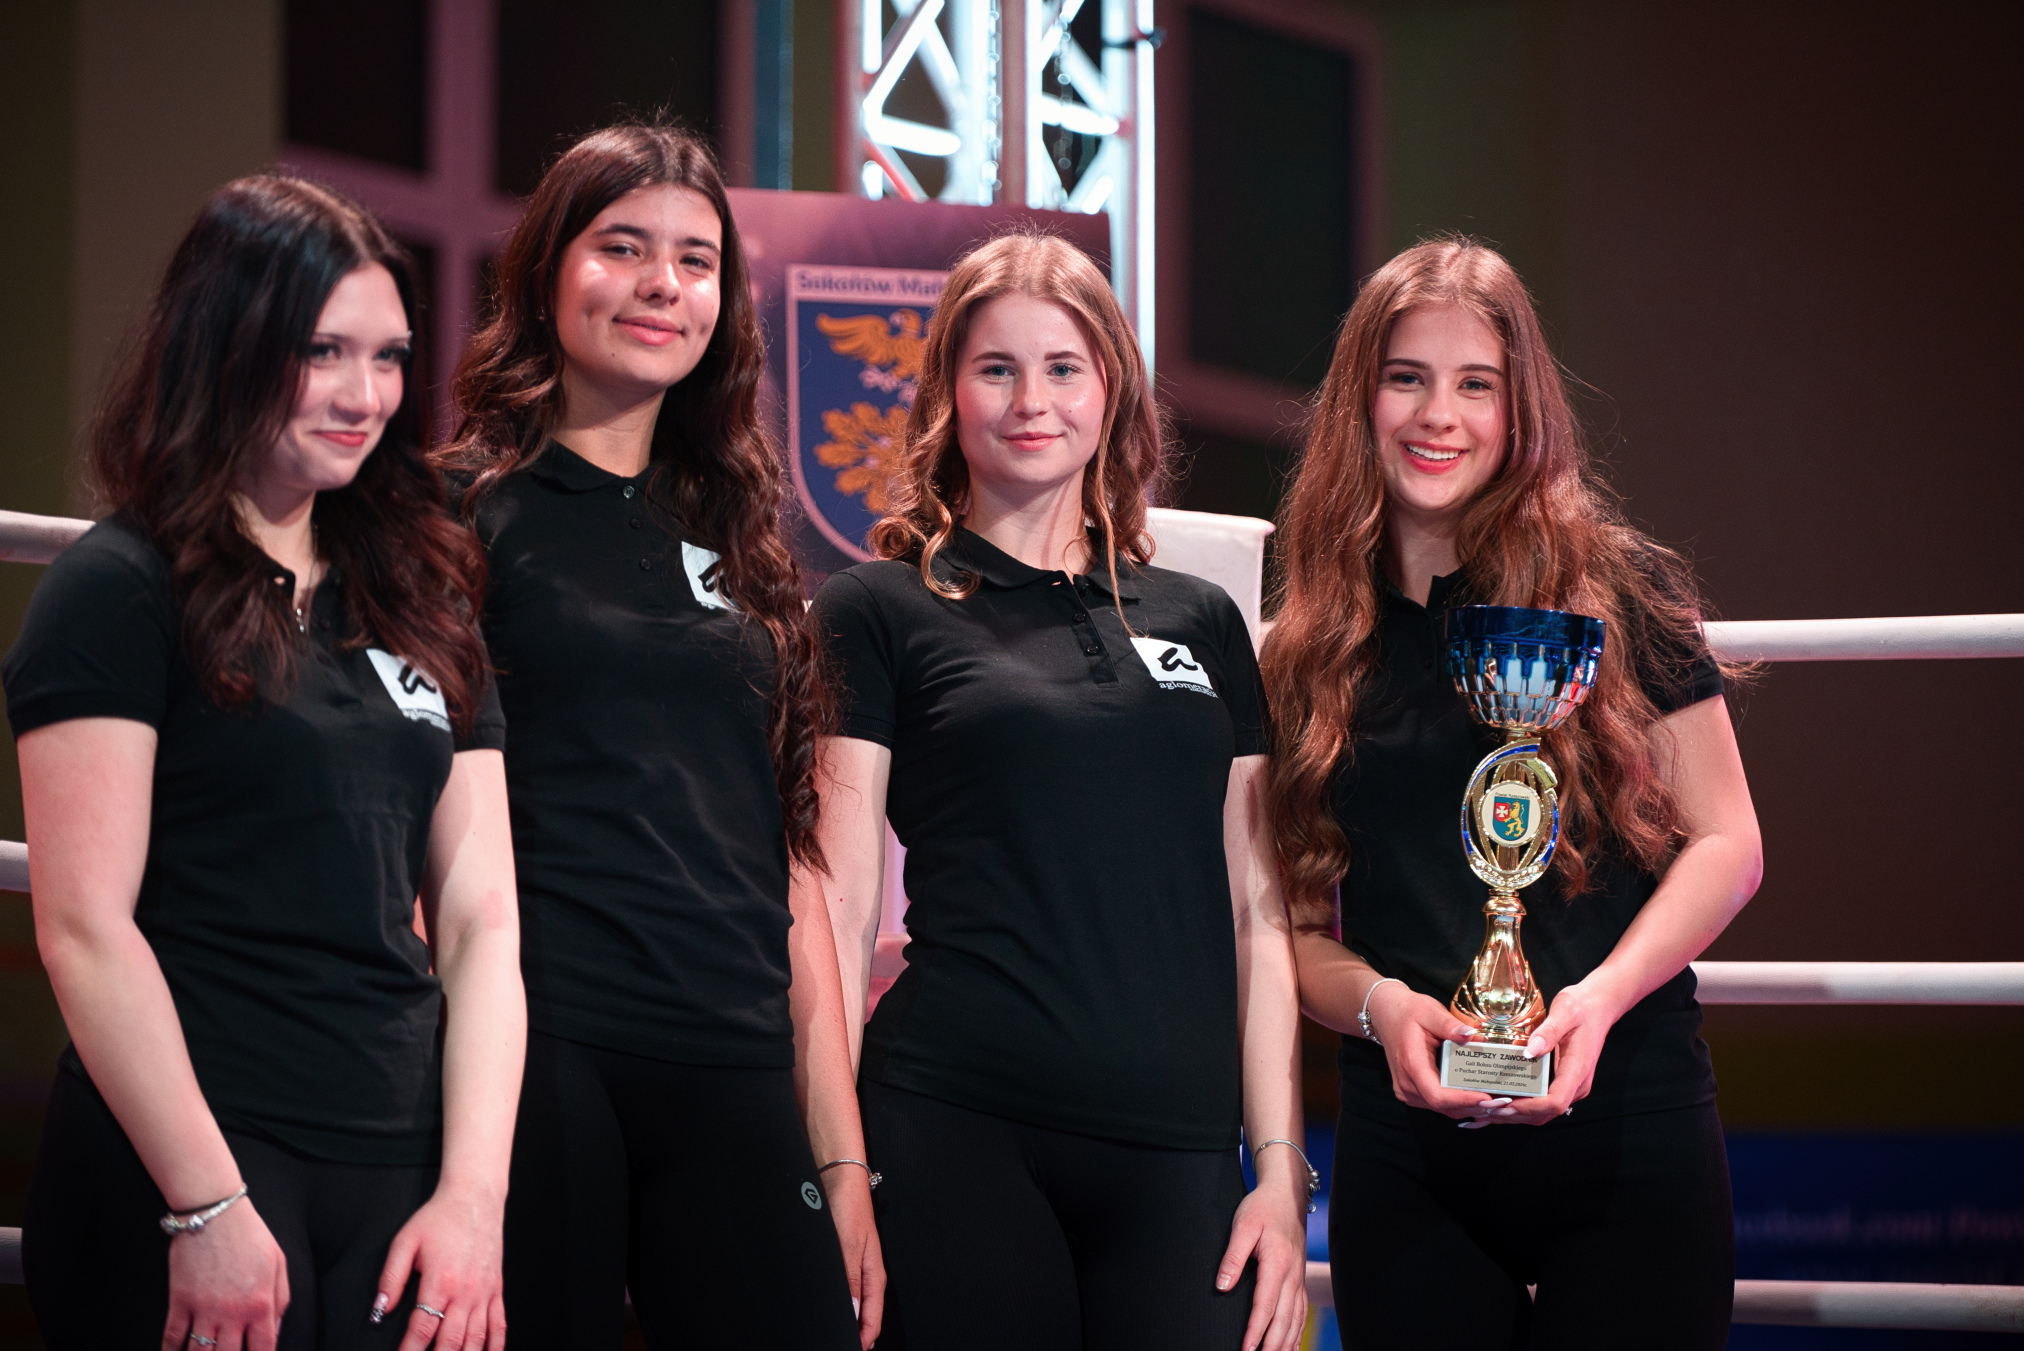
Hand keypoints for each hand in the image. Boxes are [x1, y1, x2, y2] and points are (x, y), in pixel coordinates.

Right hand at [163, 1197, 288, 1350]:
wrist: (215, 1213)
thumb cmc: (249, 1235)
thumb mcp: (278, 1264)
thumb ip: (280, 1300)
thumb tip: (275, 1331)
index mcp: (260, 1304)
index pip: (263, 1348)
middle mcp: (232, 1312)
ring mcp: (203, 1309)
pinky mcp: (180, 1301)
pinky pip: (172, 1337)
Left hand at [373, 1183, 505, 1349]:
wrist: (476, 1196)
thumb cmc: (441, 1216)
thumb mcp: (405, 1241)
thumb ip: (391, 1278)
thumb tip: (380, 1310)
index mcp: (440, 1282)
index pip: (422, 1330)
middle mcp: (465, 1292)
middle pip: (450, 1343)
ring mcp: (484, 1292)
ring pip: (476, 1339)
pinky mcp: (496, 1289)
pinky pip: (499, 1325)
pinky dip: (494, 1346)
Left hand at [818, 1166, 885, 1348]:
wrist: (839, 1180)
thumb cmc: (848, 1207)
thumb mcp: (847, 1247)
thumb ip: (849, 1282)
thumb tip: (851, 1314)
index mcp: (874, 1276)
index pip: (872, 1320)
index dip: (862, 1341)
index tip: (851, 1350)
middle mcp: (867, 1275)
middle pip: (865, 1317)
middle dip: (856, 1335)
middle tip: (839, 1343)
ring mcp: (856, 1268)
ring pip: (855, 1307)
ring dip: (848, 1322)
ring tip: (837, 1333)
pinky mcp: (844, 1261)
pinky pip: (845, 1293)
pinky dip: (841, 1305)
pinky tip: (831, 1308)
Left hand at [1215, 1160, 1307, 1350]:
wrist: (1287, 1195)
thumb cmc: (1263, 1208)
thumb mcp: (1243, 1226)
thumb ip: (1232, 1256)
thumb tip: (1223, 1285)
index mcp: (1277, 1264)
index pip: (1265, 1306)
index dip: (1256, 1331)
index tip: (1247, 1349)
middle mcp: (1292, 1276)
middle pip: (1284, 1319)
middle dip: (1272, 1345)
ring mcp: (1298, 1278)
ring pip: (1295, 1319)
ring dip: (1286, 1343)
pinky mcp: (1299, 1278)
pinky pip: (1301, 1312)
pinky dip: (1297, 1332)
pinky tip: (1291, 1345)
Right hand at [1362, 980, 1501, 1120]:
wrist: (1386, 1014)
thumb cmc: (1408, 1012)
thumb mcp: (1429, 1011)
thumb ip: (1449, 1025)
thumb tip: (1472, 1034)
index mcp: (1411, 1065)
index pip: (1438, 1095)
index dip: (1464, 1100)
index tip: (1489, 1097)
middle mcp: (1407, 1085)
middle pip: (1445, 1107)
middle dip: (1475, 1106)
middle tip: (1504, 1100)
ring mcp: (1408, 1092)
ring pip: (1443, 1109)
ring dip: (1469, 1107)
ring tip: (1497, 1100)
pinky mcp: (1413, 1093)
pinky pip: (1439, 1105)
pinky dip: (1460, 1104)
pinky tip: (1479, 1096)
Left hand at [1464, 975, 1628, 1126]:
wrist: (1598, 1006)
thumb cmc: (1582, 1007)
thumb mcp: (1565, 1011)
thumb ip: (1549, 1031)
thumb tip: (1530, 1051)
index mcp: (1577, 1070)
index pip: (1555, 1101)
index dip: (1529, 1107)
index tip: (1503, 1104)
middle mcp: (1576, 1085)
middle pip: (1545, 1114)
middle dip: (1514, 1115)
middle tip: (1484, 1110)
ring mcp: (1570, 1086)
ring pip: (1542, 1113)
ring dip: (1514, 1115)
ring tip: (1484, 1112)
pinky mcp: (1562, 1082)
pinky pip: (1541, 1102)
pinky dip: (1520, 1107)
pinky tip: (1499, 1103)